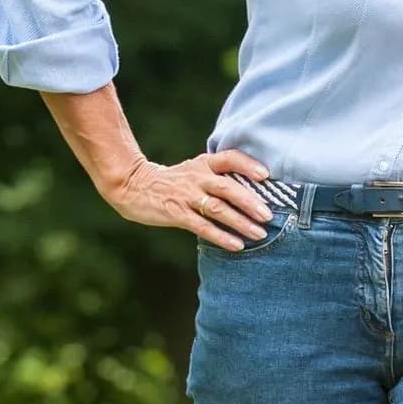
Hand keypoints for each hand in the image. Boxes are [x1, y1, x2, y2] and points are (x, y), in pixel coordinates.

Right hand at [105, 148, 272, 249]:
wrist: (134, 186)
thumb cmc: (174, 181)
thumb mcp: (196, 170)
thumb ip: (219, 176)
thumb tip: (256, 192)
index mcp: (204, 163)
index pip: (230, 158)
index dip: (248, 165)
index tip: (266, 176)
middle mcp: (197, 177)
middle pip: (227, 188)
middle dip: (250, 202)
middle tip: (268, 215)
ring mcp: (186, 196)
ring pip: (218, 209)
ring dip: (240, 222)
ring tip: (259, 233)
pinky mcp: (177, 213)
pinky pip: (203, 227)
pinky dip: (222, 237)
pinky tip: (237, 245)